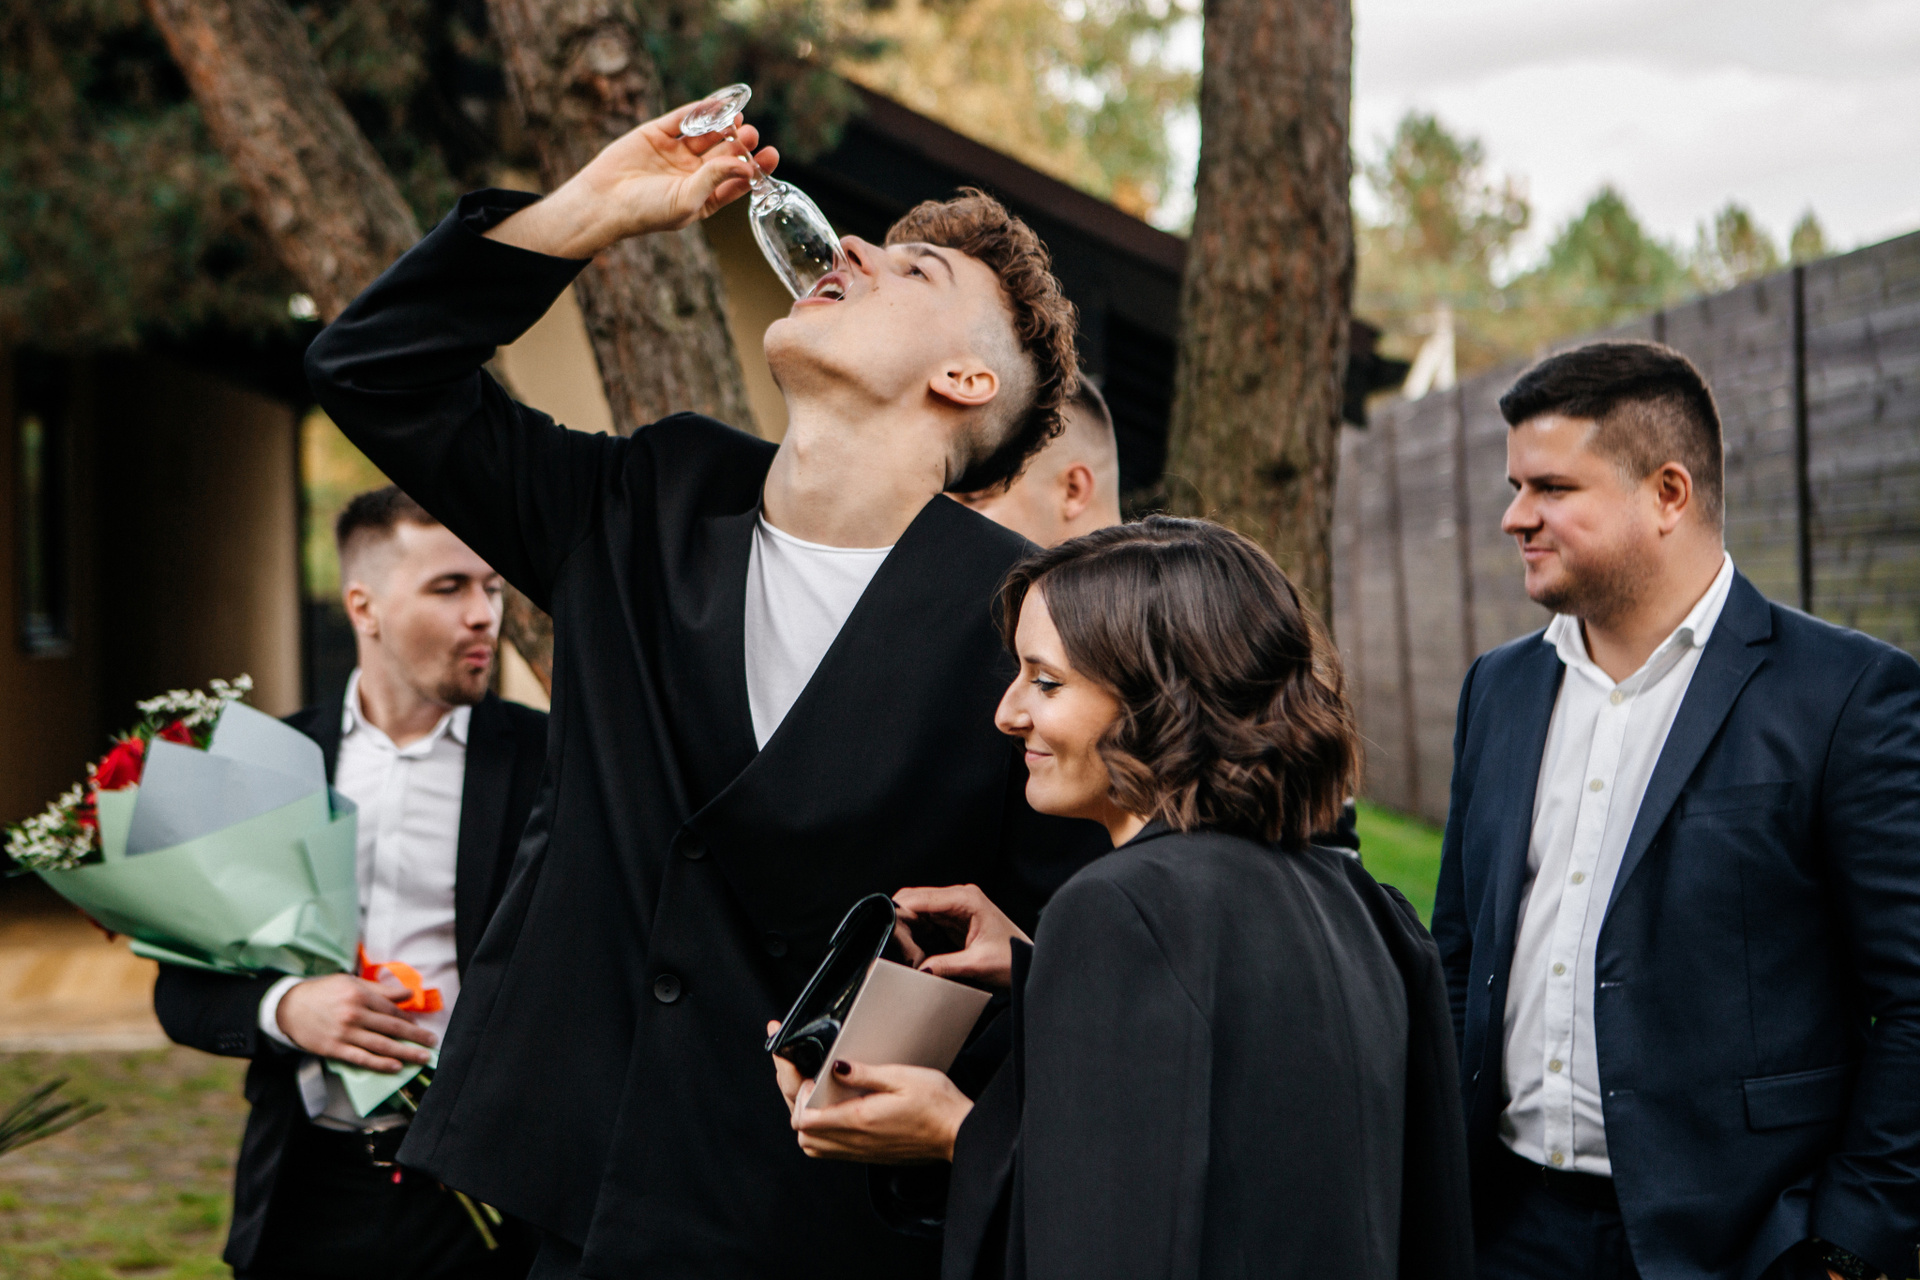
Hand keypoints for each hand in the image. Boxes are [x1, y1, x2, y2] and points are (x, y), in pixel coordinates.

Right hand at [276, 973, 435, 1071]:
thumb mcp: (350, 983)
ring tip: (422, 1057)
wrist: (289, 1007)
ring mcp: (344, 1033)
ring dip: (405, 1052)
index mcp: (359, 995)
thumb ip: (380, 990)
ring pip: (381, 1045)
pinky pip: (362, 1058)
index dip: (408, 1019)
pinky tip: (396, 1067)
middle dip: (415, 1036)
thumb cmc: (323, 993)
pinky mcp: (334, 1049)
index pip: (391, 1009)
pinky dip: (380, 1064)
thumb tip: (408, 994)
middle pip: (391, 1028)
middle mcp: (354, 1014)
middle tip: (432, 1042)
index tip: (419, 1026)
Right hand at [486, 100, 778, 259]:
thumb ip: (717, 179)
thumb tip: (748, 166)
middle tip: (751, 134)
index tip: (771, 154)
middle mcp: (692, 174)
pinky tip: (716, 106)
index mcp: (704, 196)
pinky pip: (683, 119)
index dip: (755, 167)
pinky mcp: (658, 134)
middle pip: (724, 154)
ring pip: (706, 134)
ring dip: (722, 126)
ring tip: (738, 121)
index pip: (736, 180)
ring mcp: (675, 152)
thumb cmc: (647, 211)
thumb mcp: (688, 200)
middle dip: (739, 144)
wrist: (604, 201)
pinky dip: (699, 111)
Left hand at [789, 1058, 972, 1163]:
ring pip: (814, 1147)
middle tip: (808, 1083)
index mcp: (859, 1121)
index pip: (805, 1119)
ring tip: (818, 1098)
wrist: (957, 1133)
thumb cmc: (936, 1105)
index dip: (800, 1096)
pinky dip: (822, 1133)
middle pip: (803, 1136)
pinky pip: (832, 1151)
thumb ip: (865, 1073)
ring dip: (808, 1123)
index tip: (812, 1076)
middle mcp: (856, 1142)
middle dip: (797, 1107)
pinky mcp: (869, 1155)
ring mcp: (861, 1152)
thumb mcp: (902, 1077)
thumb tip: (836, 1066)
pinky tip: (835, 1112)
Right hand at [891, 885, 1029, 989]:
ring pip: (917, 908)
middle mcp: (959, 897)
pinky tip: (912, 946)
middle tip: (892, 941)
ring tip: (901, 946)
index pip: (921, 897)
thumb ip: (946, 966)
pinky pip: (926, 919)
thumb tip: (919, 969)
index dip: (900, 910)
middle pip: (915, 898)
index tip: (885, 926)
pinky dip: (915, 931)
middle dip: (900, 917)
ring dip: (907, 925)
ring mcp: (956, 907)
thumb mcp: (978, 964)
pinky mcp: (954, 919)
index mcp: (966, 899)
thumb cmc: (1013, 959)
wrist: (1028, 962)